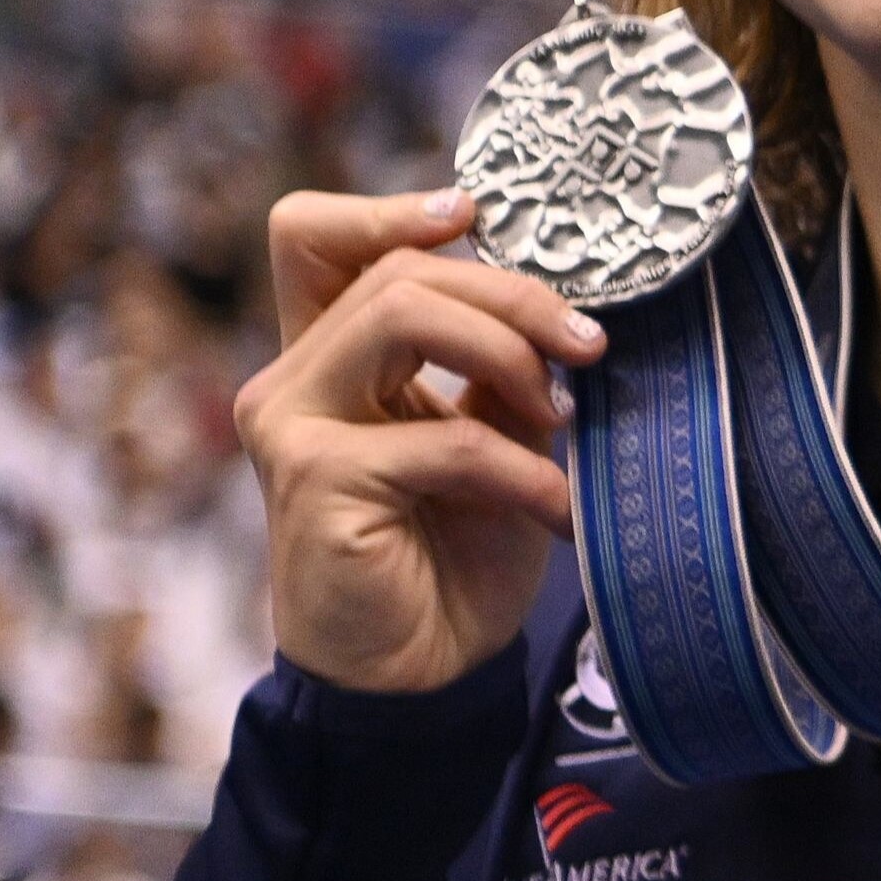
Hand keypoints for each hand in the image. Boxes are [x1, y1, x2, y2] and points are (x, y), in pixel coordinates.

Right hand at [239, 189, 595, 694]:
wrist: (423, 671)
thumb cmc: (456, 550)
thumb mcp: (497, 437)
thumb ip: (502, 367)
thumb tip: (563, 305)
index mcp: (331, 356)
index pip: (313, 236)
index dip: (391, 209)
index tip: (481, 216)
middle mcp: (294, 380)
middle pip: (398, 269)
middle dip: (513, 294)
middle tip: (589, 345)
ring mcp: (291, 427)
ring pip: (402, 316)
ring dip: (509, 355)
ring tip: (564, 414)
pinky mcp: (314, 481)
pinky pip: (441, 438)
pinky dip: (520, 470)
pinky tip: (559, 512)